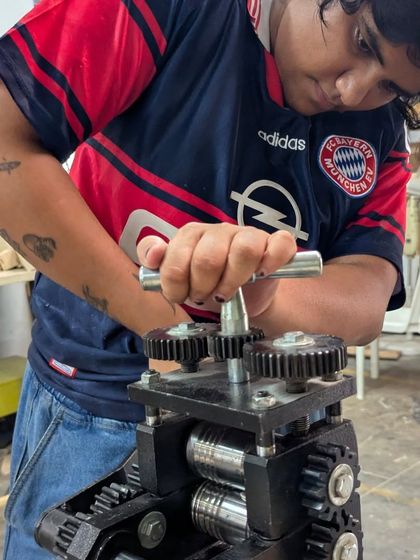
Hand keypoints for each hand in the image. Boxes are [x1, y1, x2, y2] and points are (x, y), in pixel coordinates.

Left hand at [137, 223, 296, 316]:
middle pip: (208, 259)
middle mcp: (219, 231)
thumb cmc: (207, 283)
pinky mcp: (275, 244)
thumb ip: (154, 260)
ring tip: (228, 292)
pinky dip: (272, 259)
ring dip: (233, 281)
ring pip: (244, 249)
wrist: (243, 298)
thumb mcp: (175, 275)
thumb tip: (153, 255)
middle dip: (203, 288)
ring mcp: (249, 235)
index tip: (183, 296)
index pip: (176, 260)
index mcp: (191, 235)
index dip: (176, 286)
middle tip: (206, 297)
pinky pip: (280, 243)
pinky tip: (262, 274)